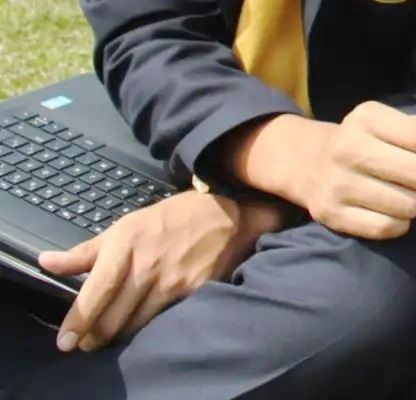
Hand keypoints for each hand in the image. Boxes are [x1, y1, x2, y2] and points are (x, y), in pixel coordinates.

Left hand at [38, 190, 281, 351]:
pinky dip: (149, 328)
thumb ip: (84, 251)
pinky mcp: (194, 291)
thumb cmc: (169, 220)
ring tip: (111, 336)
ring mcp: (172, 280)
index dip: (78, 321)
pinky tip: (143, 326)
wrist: (225, 215)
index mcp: (124, 246)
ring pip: (136, 324)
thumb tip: (44, 262)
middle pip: (112, 317)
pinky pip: (163, 320)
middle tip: (87, 344)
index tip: (65, 341)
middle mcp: (147, 265)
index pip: (95, 292)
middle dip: (95, 337)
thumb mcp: (124, 227)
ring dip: (119, 335)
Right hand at [295, 102, 415, 239]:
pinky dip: (400, 223)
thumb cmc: (369, 141)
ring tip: (409, 194)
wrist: (309, 162)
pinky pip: (386, 227)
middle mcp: (348, 147)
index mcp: (368, 118)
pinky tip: (394, 211)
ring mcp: (337, 182)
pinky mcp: (330, 213)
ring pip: (406, 205)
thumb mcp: (392, 124)